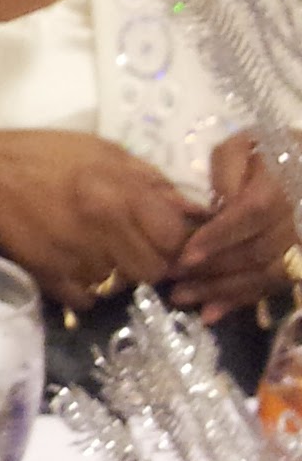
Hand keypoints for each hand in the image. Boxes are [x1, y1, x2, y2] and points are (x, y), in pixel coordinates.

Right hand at [0, 129, 201, 309]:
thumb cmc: (46, 156)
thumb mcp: (105, 152)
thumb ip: (152, 182)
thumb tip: (193, 211)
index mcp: (120, 193)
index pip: (176, 237)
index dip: (179, 240)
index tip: (169, 235)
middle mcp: (103, 229)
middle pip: (154, 270)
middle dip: (153, 261)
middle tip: (139, 247)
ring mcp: (76, 257)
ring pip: (121, 284)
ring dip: (118, 272)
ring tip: (103, 250)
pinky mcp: (51, 276)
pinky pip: (87, 298)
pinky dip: (88, 288)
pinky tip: (79, 266)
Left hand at [164, 132, 296, 322]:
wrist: (295, 168)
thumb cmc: (259, 156)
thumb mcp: (240, 146)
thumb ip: (228, 165)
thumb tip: (218, 202)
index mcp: (278, 187)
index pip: (250, 214)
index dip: (218, 236)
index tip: (186, 255)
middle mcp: (292, 220)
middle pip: (254, 251)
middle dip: (211, 269)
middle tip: (172, 280)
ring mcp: (296, 245)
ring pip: (262, 275)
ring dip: (220, 291)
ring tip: (181, 298)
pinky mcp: (292, 264)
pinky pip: (269, 287)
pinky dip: (238, 301)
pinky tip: (210, 314)